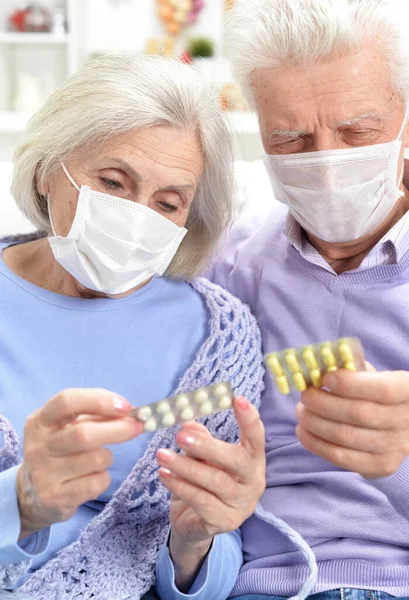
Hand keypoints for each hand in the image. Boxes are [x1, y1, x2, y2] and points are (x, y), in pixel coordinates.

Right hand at [17, 388, 142, 538]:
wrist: (31, 496)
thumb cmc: (59, 453)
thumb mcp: (66, 428)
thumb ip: (93, 417)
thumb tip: (129, 413)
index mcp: (39, 421)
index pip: (67, 401)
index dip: (100, 401)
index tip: (126, 406)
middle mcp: (38, 446)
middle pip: (83, 433)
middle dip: (117, 429)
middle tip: (136, 427)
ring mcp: (43, 474)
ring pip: (94, 459)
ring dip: (108, 457)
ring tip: (101, 459)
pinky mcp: (54, 498)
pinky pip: (95, 483)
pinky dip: (103, 478)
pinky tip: (93, 478)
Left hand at [156, 396, 265, 590]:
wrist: (195, 524)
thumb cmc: (202, 483)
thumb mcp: (201, 457)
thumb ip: (198, 439)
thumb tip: (187, 422)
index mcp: (253, 461)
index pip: (257, 438)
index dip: (249, 418)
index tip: (237, 398)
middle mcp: (253, 482)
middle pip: (236, 460)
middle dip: (208, 446)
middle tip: (180, 436)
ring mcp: (241, 505)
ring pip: (215, 481)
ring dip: (185, 466)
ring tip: (162, 455)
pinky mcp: (224, 522)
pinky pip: (201, 500)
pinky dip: (180, 486)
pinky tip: (164, 475)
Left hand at [295, 365, 408, 478]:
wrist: (398, 425)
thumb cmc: (377, 393)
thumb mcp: (374, 376)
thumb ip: (352, 371)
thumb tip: (320, 368)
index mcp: (408, 392)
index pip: (382, 389)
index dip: (350, 384)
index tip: (325, 378)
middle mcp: (406, 422)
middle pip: (359, 414)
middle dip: (324, 403)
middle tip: (305, 395)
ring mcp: (395, 447)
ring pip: (346, 437)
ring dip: (315, 423)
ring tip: (301, 412)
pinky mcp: (380, 466)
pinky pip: (342, 458)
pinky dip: (316, 444)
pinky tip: (303, 432)